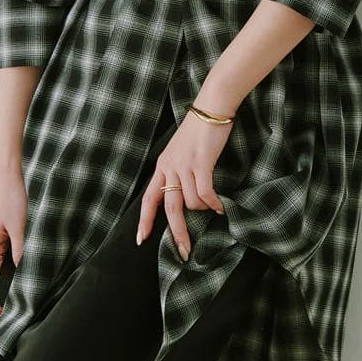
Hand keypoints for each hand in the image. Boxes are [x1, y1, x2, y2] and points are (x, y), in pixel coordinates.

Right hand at [0, 168, 27, 274]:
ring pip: (4, 247)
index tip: (19, 281)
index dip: (7, 276)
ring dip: (14, 247)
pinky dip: (14, 237)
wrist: (8, 176)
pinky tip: (23, 230)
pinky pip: (5, 237)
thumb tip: (19, 266)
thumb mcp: (18, 228)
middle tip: (28, 256)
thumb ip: (18, 250)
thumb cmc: (11, 199)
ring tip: (25, 238)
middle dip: (13, 260)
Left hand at [136, 108, 233, 260]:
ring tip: (213, 205)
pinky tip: (220, 207)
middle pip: (170, 209)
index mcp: (163, 166)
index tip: (141, 239)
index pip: (149, 198)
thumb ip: (179, 172)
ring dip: (203, 209)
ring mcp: (184, 165)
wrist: (210, 108)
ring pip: (191, 202)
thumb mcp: (181, 152)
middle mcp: (170, 167)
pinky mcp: (201, 163)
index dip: (145, 220)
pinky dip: (213, 203)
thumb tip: (186, 198)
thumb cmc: (199, 130)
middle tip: (185, 252)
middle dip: (178, 233)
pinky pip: (205, 193)